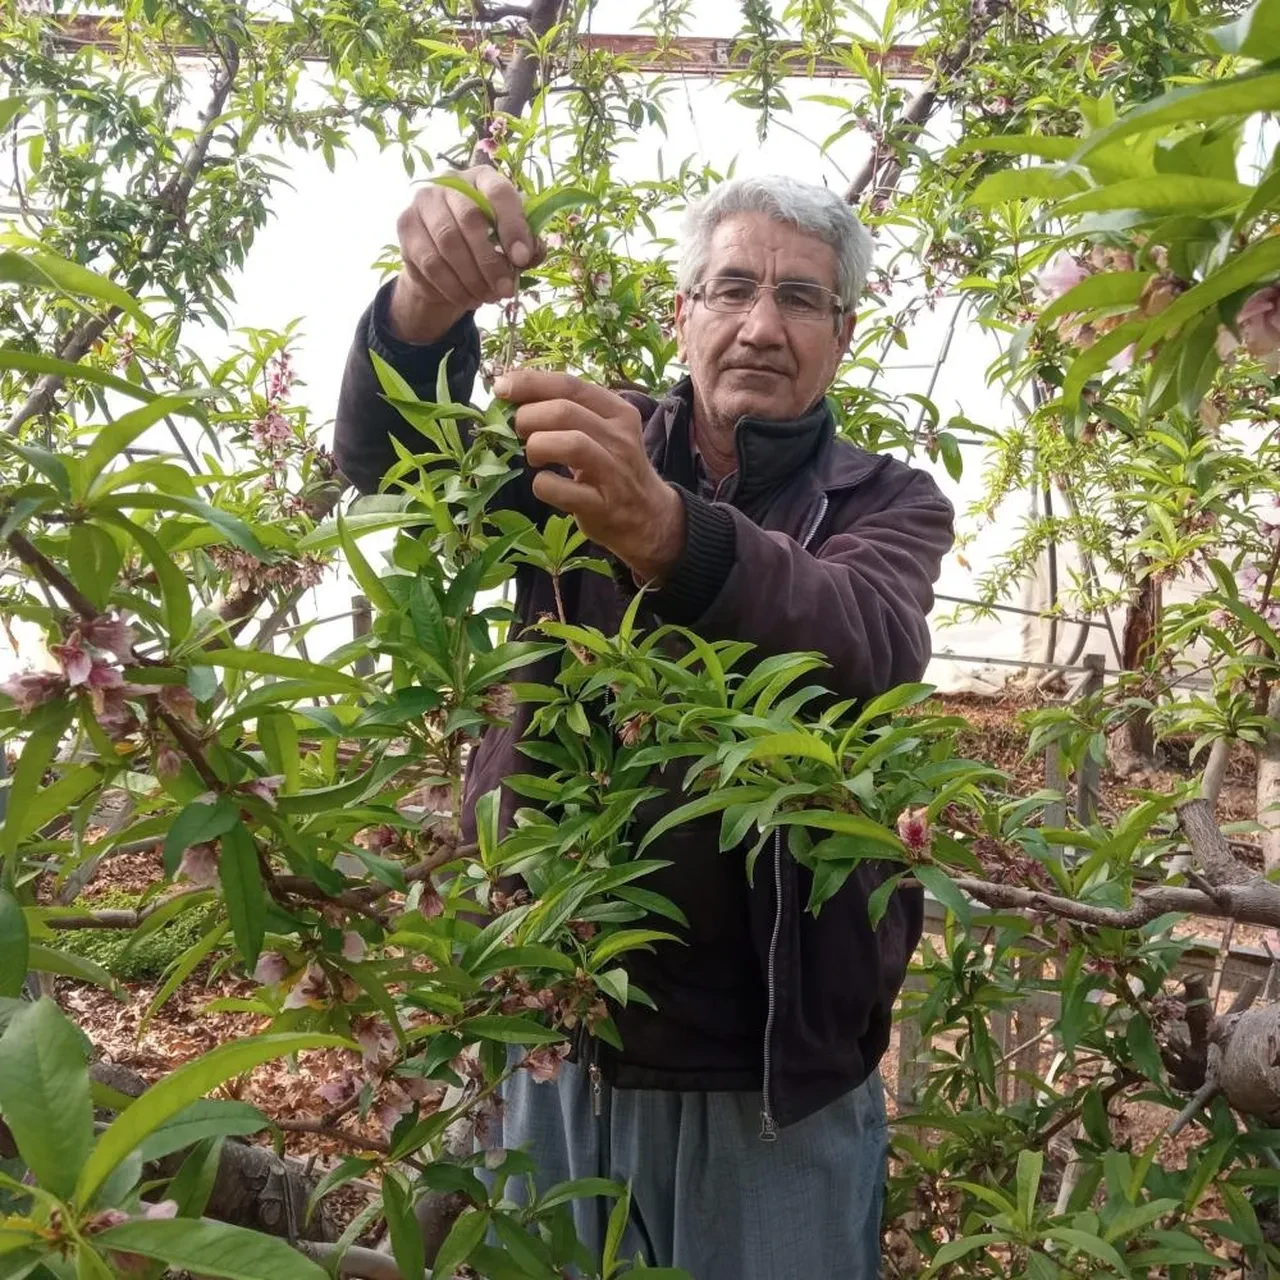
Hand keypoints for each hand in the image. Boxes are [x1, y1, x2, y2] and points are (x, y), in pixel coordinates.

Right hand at [389, 167, 538, 344]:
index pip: (499, 193)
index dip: (513, 226)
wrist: (447, 262)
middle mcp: (450, 181)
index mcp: (482, 178)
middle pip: (470, 220)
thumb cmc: (488, 245)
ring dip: (472, 278)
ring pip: (448, 243)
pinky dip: (453, 286)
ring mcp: (424, 202)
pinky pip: (430, 262)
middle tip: (506, 290)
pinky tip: (468, 298)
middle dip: (491, 262)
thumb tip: (530, 252)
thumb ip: (528, 245)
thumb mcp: (513, 244)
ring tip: (488, 297)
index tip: (522, 259)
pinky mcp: (406, 225)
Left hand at [494, 370, 686, 583]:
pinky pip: (560, 488)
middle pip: (564, 411)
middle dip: (528, 417)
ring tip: (534, 455)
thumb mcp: (601, 432)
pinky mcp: (601, 505)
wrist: (647, 516)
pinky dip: (542, 484)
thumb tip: (512, 393)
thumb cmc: (612, 467)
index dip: (531, 383)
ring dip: (537, 446)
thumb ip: (568, 412)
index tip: (502, 387)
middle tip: (519, 431)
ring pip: (569, 444)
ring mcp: (613, 472)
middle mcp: (620, 437)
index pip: (570, 385)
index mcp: (618, 411)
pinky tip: (545, 484)